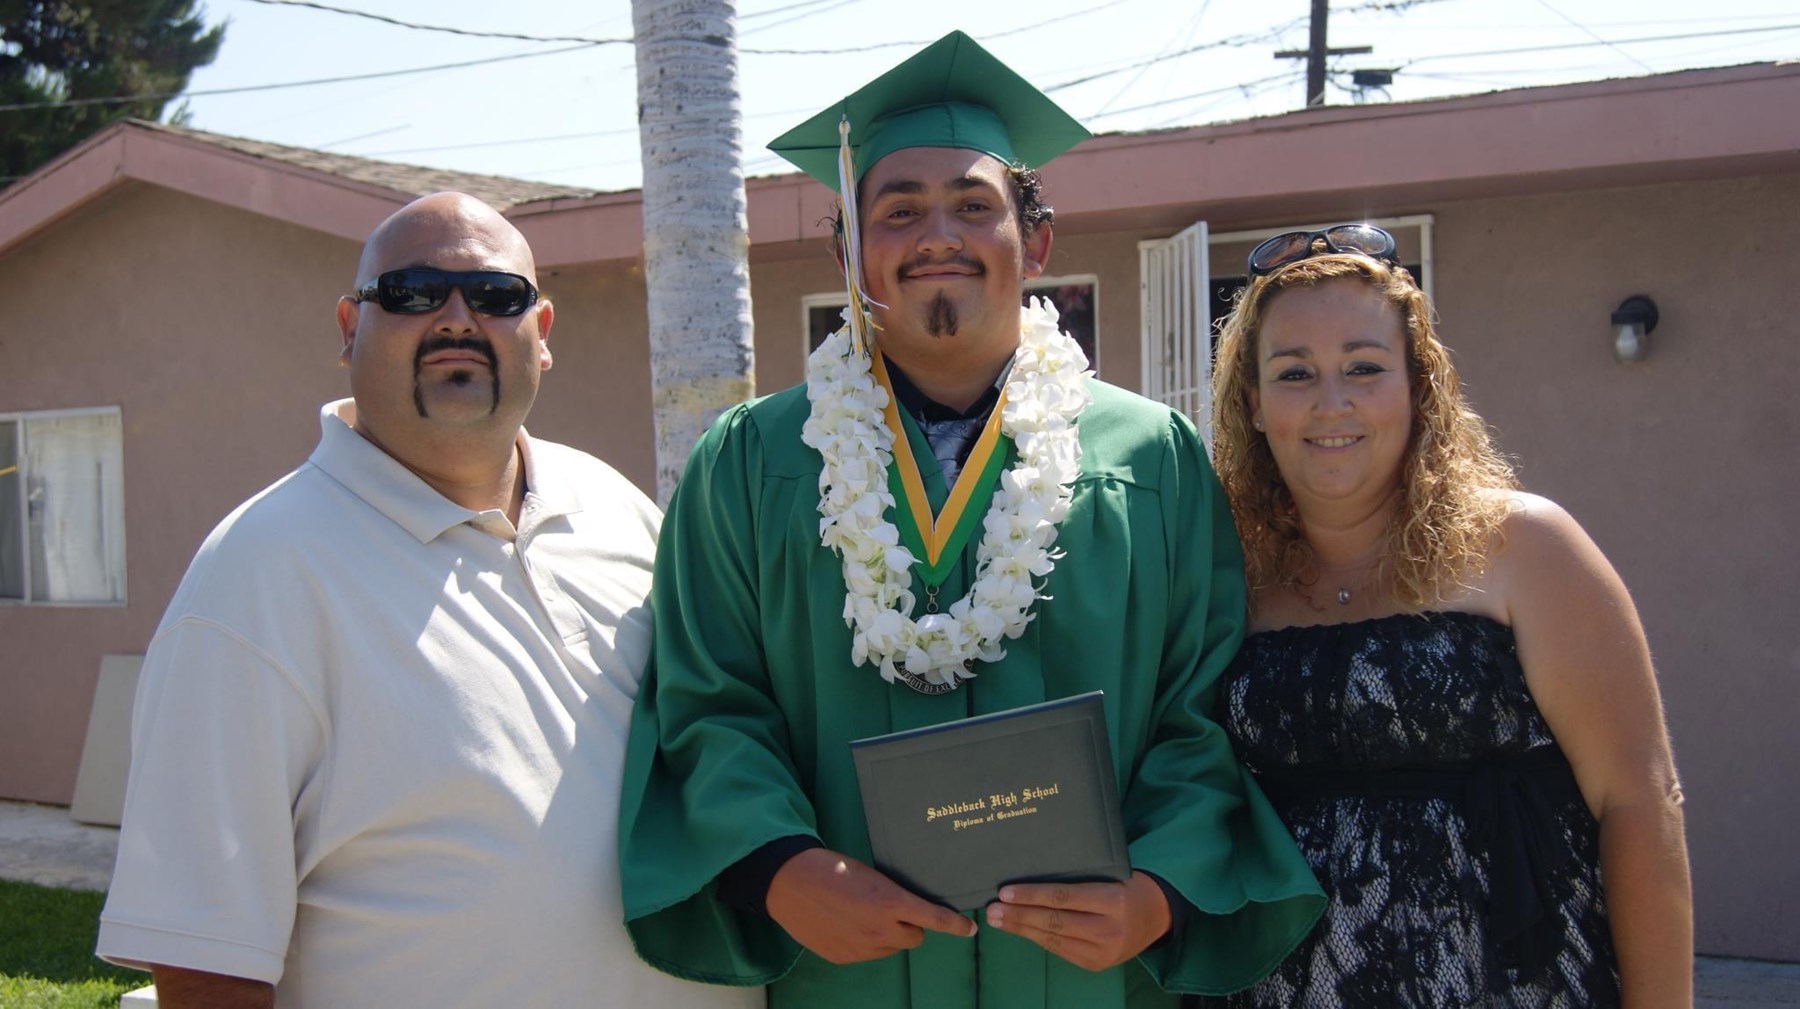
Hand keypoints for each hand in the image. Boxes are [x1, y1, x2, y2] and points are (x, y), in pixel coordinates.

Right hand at [765, 847, 975, 963]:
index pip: (933, 919)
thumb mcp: (870, 875)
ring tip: (862, 914)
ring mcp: (861, 948)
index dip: (955, 925)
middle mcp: (879, 930)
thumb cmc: (831, 868)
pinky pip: (867, 954)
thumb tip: (905, 910)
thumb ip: (892, 897)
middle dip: (910, 926)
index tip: (970, 929)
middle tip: (893, 909)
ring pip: (890, 948)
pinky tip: (846, 924)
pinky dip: (864, 942)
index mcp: (890, 902)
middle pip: (915, 938)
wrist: (789, 881)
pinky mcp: (843, 957)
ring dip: (887, 935)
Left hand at [983, 871, 1170, 970]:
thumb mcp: (1111, 873)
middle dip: (1019, 915)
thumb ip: (1078, 877)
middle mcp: (1110, 929)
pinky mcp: (1097, 964)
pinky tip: (1019, 930)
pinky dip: (1037, 939)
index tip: (1006, 891)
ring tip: (997, 920)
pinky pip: (1060, 950)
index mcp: (1114, 900)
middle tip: (992, 909)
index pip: (1065, 897)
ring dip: (1021, 929)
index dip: (1032, 895)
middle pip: (1055, 921)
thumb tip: (1031, 873)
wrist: (1157, 915)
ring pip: (1054, 939)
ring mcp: (1104, 951)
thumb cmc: (1127, 885)